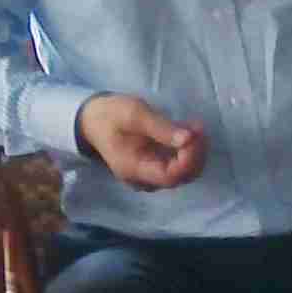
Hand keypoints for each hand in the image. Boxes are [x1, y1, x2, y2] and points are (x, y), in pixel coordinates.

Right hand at [76, 93, 206, 190]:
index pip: (170, 176)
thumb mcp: (133, 114)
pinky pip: (180, 165)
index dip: (188, 159)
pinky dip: (190, 149)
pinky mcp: (157, 167)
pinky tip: (190, 130)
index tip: (194, 135)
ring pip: (185, 172)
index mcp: (133, 169)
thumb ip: (160, 128)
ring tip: (195, 125)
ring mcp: (151, 175)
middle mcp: (144, 178)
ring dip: (195, 151)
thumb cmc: (111, 115)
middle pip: (181, 177)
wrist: (94, 120)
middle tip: (197, 126)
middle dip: (195, 153)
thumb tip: (188, 139)